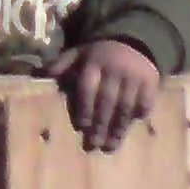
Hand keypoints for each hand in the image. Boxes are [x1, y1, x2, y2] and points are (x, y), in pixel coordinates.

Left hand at [46, 38, 161, 153]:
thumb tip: (39, 74)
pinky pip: (144, 102)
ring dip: (117, 128)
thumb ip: (62, 65)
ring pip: (125, 106)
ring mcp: (134, 76)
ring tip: (110, 146)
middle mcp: (114, 70)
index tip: (82, 127)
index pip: (88, 88)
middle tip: (94, 145)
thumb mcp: (80, 55)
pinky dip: (137, 116)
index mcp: (94, 64)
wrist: (133, 42)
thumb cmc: (100, 55)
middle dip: (100, 124)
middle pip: (106, 101)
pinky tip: (130, 129)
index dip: (84, 108)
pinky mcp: (150, 82)